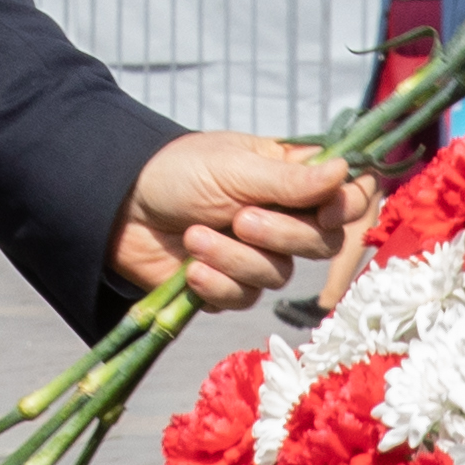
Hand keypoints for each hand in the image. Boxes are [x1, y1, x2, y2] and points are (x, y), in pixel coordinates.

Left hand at [114, 132, 371, 310]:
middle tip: (241, 219)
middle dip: (282, 235)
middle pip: (322, 243)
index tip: (327, 211)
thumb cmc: (177, 172)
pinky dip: (217, 283)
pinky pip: (244, 297)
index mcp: (290, 178)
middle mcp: (283, 218)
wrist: (118, 208)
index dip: (347, 206)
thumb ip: (290, 179)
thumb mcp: (234, 167)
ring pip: (278, 275)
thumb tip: (345, 171)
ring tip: (195, 237)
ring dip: (235, 258)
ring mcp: (257, 254)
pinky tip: (191, 267)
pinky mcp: (229, 285)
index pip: (347, 196)